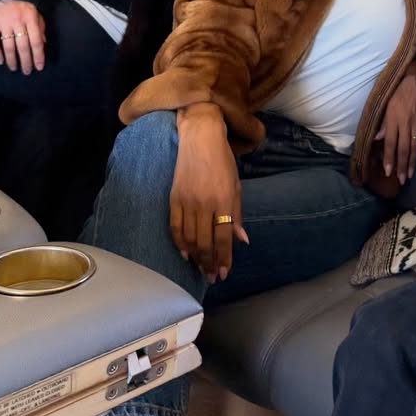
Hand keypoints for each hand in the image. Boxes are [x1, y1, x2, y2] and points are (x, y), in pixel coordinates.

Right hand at [0, 0, 45, 73]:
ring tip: (14, 68)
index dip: (38, 56)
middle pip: (23, 46)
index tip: (39, 67)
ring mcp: (4, 21)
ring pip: (8, 46)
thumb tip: (43, 45)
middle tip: (27, 71)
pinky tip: (1, 61)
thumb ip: (40, 29)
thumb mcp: (36, 15)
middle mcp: (18, 19)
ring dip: (12, 60)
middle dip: (26, 61)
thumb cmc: (24, 8)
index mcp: (31, 17)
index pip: (36, 41)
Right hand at [169, 113, 248, 282]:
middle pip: (206, 243)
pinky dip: (179, 243)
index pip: (224, 238)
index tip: (224, 273)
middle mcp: (205, 204)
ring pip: (190, 239)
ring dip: (196, 258)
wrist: (200, 138)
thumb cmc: (222, 162)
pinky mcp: (174, 198)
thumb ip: (236, 215)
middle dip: (210, 264)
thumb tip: (242, 241)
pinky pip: (175, 227)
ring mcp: (187, 202)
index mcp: (224, 200)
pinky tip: (185, 254)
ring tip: (201, 269)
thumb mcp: (236, 186)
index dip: (224, 258)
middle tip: (213, 277)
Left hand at [375, 62, 415, 184]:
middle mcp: (405, 123)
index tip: (388, 172)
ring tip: (411, 175)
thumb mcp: (387, 103)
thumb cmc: (399, 90)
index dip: (389, 158)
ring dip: (413, 162)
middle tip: (401, 180)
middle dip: (402, 165)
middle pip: (403, 148)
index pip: (390, 143)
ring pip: (415, 146)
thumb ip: (383, 122)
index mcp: (393, 119)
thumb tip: (376, 138)